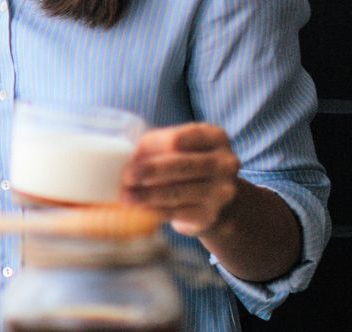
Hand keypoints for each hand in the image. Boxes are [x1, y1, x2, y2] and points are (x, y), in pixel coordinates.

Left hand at [120, 123, 240, 237]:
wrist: (213, 195)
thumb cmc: (186, 162)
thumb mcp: (176, 145)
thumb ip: (155, 144)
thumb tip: (129, 157)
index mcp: (215, 137)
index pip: (177, 139)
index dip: (151, 147)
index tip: (131, 156)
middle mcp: (225, 163)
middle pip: (181, 165)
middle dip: (149, 171)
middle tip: (126, 177)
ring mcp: (222, 191)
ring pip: (178, 192)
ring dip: (148, 195)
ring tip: (126, 197)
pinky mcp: (211, 214)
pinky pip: (178, 212)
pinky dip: (156, 211)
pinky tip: (140, 208)